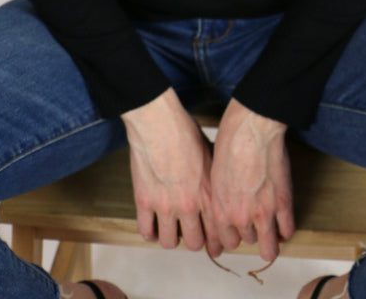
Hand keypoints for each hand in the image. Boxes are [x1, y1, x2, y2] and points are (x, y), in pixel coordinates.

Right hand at [121, 88, 220, 254]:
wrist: (159, 122)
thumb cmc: (186, 132)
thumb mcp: (211, 155)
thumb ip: (215, 180)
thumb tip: (221, 192)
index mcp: (208, 194)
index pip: (218, 233)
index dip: (217, 243)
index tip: (214, 244)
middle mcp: (189, 205)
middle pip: (194, 243)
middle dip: (194, 240)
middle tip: (191, 233)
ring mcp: (165, 205)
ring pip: (169, 243)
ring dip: (171, 237)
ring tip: (171, 228)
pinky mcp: (144, 201)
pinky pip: (145, 232)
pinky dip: (149, 232)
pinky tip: (153, 224)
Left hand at [210, 97, 294, 260]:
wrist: (251, 128)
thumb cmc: (230, 143)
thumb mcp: (215, 176)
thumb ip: (221, 199)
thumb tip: (227, 207)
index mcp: (220, 210)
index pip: (226, 241)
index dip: (233, 236)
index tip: (238, 232)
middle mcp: (240, 217)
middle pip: (246, 241)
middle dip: (249, 232)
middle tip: (253, 221)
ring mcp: (262, 212)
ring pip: (267, 244)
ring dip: (268, 232)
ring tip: (269, 222)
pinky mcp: (282, 202)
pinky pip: (287, 230)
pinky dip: (285, 231)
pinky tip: (283, 225)